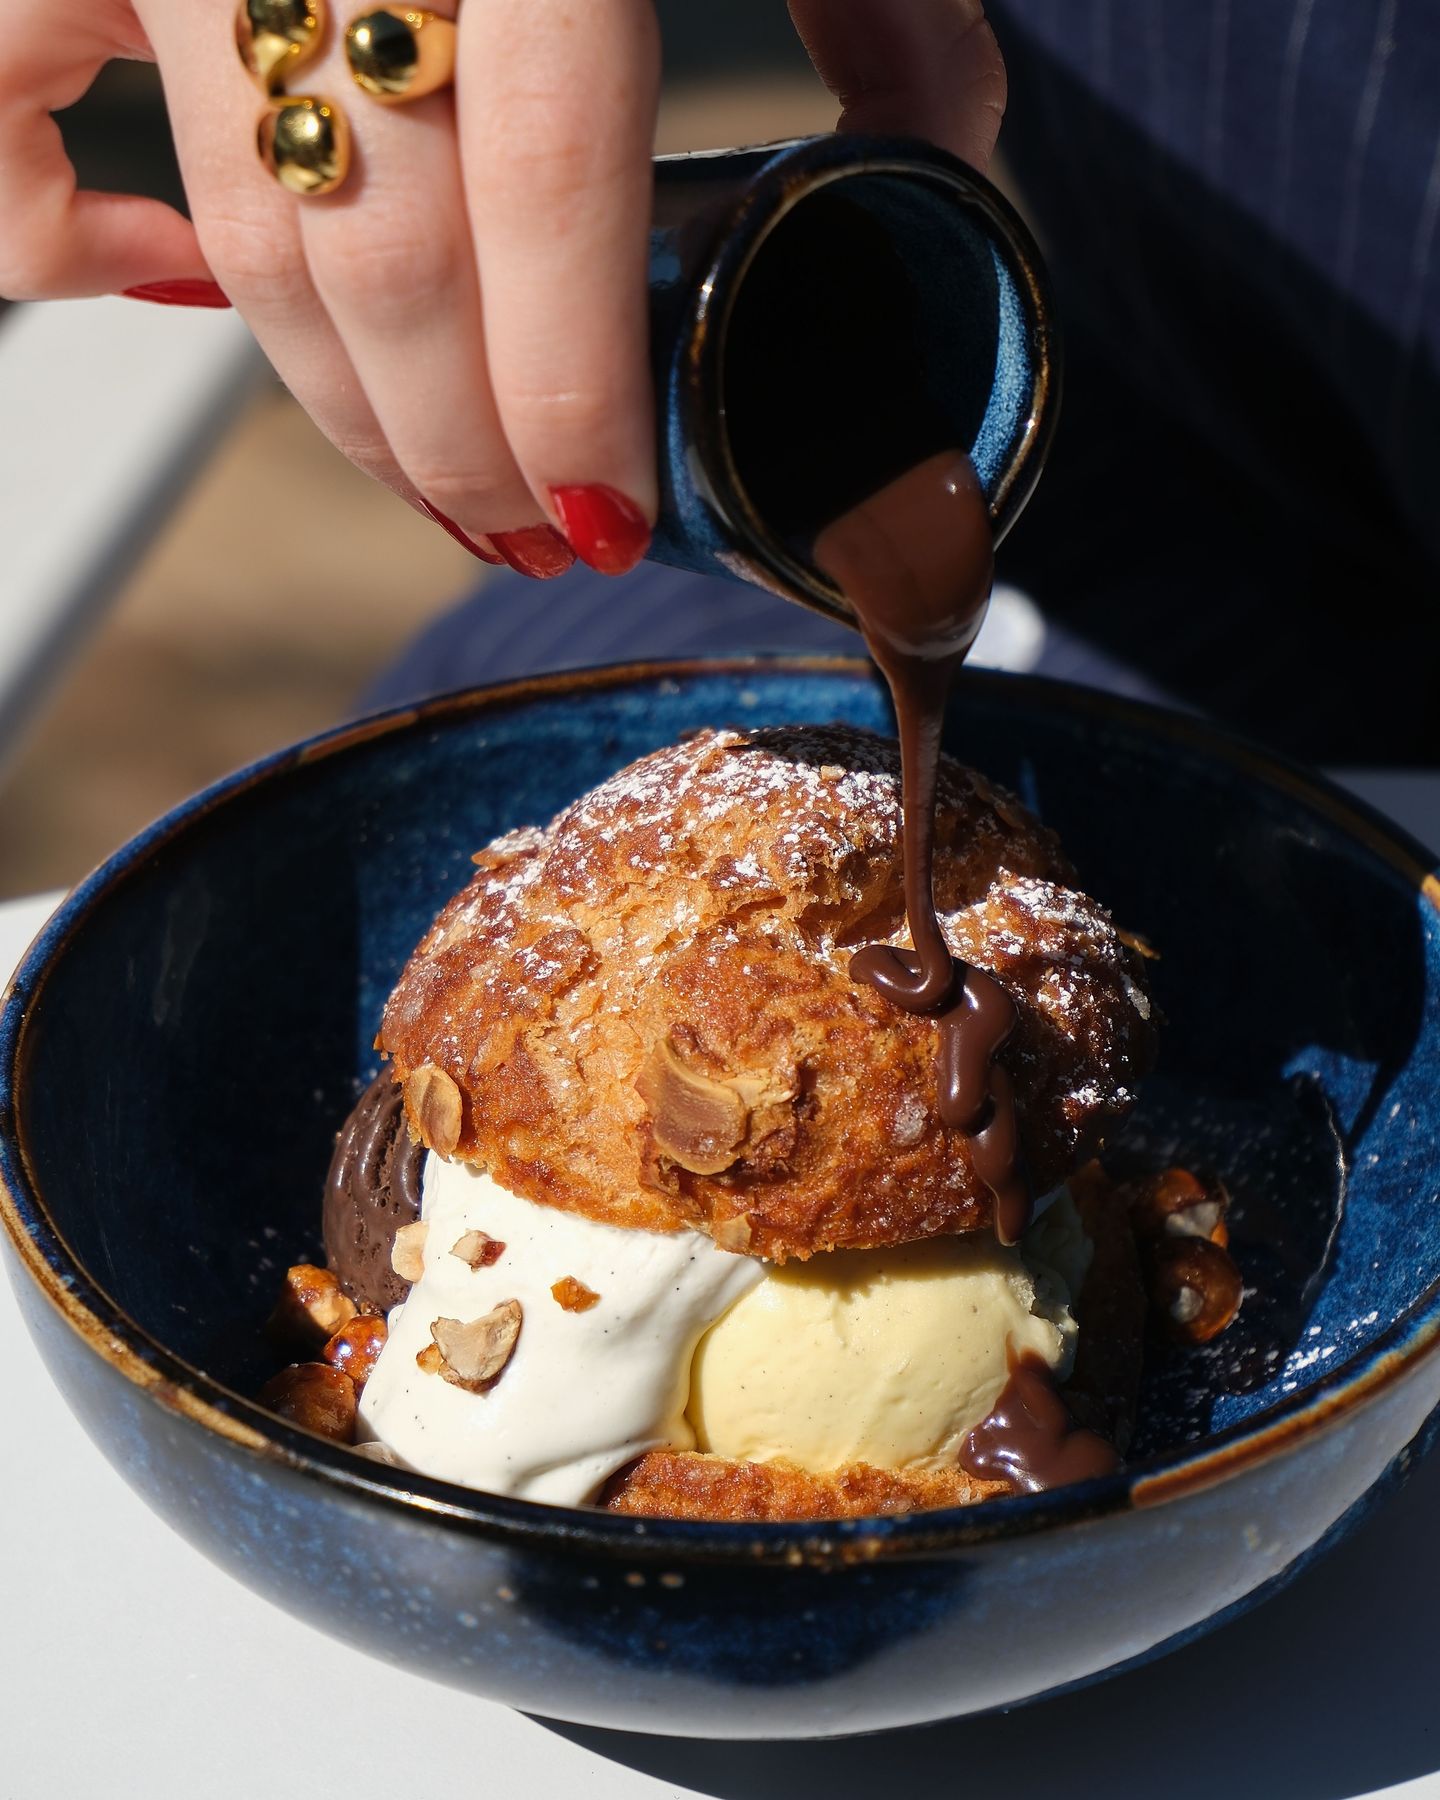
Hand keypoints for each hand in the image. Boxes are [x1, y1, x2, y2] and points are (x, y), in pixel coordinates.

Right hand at [0, 0, 1004, 578]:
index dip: (565, 395)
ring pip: (240, 228)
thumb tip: (931, 140)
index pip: (539, 190)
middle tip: (537, 536)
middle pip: (377, 255)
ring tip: (436, 486)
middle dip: (460, 447)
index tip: (605, 516)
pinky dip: (68, 230)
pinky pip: (24, 106)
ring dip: (337, 400)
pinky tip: (169, 297)